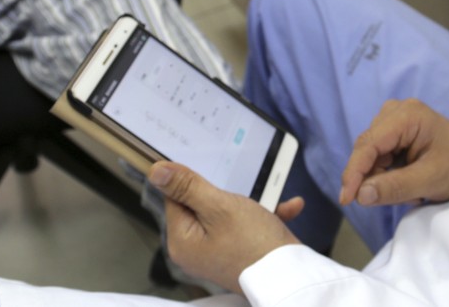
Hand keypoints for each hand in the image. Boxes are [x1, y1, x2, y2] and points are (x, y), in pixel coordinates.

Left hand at [150, 162, 302, 293]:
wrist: (292, 278)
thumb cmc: (255, 242)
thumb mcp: (219, 206)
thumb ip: (187, 187)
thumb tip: (156, 171)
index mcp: (182, 242)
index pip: (175, 198)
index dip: (194, 183)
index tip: (214, 175)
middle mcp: (195, 251)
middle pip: (201, 205)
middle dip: (226, 195)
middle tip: (244, 193)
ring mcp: (216, 255)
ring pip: (227, 215)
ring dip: (251, 205)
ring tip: (266, 203)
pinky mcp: (237, 256)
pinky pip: (246, 229)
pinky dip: (263, 218)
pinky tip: (288, 208)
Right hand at [339, 99, 448, 208]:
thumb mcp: (431, 180)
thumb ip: (396, 187)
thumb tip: (361, 195)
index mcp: (406, 116)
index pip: (368, 145)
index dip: (354, 173)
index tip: (346, 200)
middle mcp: (394, 112)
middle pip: (367, 150)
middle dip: (373, 178)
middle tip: (399, 198)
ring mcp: (392, 119)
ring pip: (370, 156)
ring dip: (383, 178)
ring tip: (412, 190)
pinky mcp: (391, 131)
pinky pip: (377, 156)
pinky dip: (388, 174)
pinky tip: (408, 181)